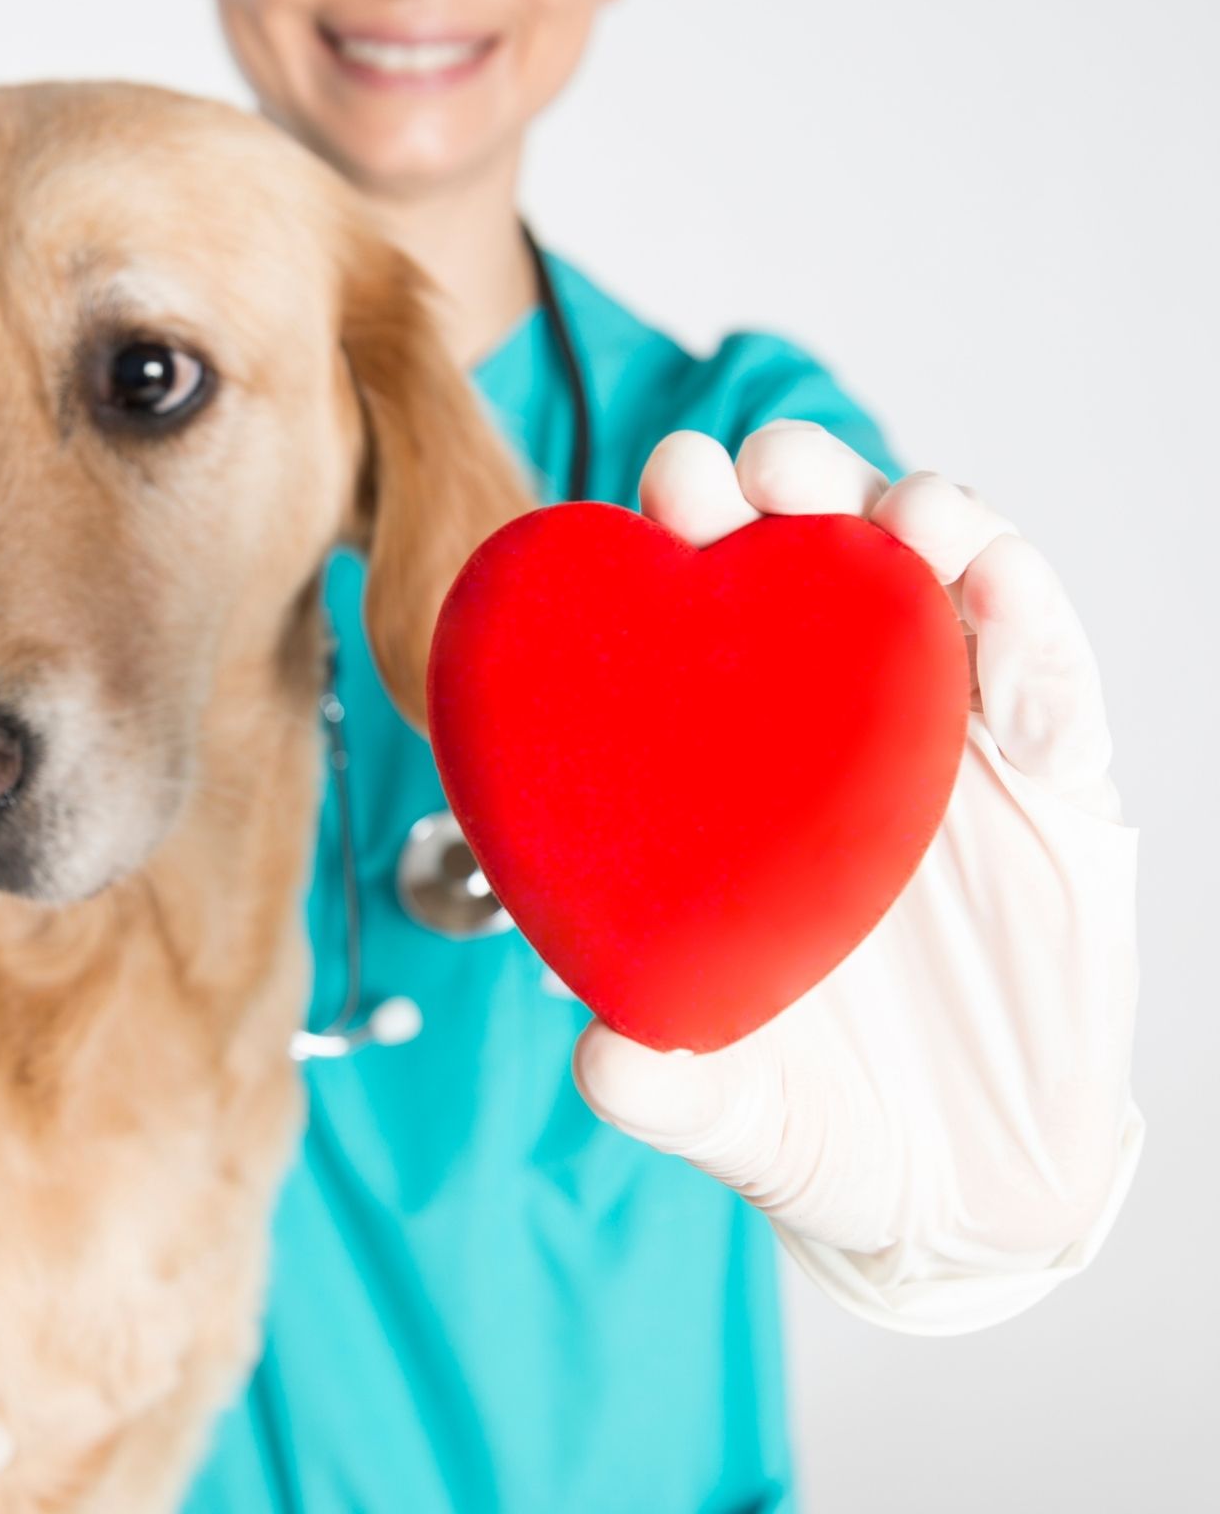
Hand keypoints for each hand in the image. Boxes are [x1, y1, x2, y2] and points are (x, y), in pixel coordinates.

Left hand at [571, 422, 1142, 1333]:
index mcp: (739, 779)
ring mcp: (954, 747)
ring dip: (913, 519)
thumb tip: (598, 1060)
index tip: (632, 508)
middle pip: (811, 572)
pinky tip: (991, 573)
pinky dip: (1026, 615)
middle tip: (736, 469)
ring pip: (937, 592)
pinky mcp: (1060, 784)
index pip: (698, 638)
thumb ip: (669, 1089)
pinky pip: (1051, 678)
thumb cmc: (820, 1117)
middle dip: (778, 492)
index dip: (666, 561)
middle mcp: (838, 734)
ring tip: (888, 505)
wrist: (970, 1190)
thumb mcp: (734, 1110)